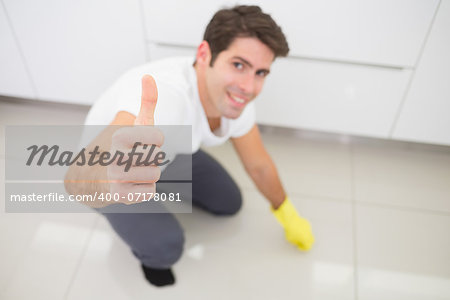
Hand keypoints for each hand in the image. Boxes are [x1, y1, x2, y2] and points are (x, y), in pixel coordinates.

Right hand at [107, 75, 163, 204]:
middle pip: (157, 158)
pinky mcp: (119, 195)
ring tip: (130, 172)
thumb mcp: (133, 124)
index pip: (159, 137)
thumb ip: (146, 102)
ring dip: (147, 175)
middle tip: (132, 159)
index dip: (154, 140)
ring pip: (155, 175)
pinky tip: (129, 185)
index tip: (139, 141)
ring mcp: (116, 177)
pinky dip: (143, 190)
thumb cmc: (119, 148)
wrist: (90, 178)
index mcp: (120, 135)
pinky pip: (151, 192)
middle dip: (149, 159)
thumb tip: (149, 76)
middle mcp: (115, 155)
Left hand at [271, 197, 314, 250]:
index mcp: (306, 239)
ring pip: (309, 234)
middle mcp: (309, 234)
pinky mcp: (307, 223)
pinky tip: (297, 228)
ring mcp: (309, 228)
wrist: (290, 219)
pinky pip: (307, 228)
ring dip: (305, 236)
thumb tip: (297, 241)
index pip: (308, 247)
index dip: (303, 248)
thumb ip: (295, 242)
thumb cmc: (289, 230)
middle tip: (301, 242)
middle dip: (307, 243)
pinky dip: (303, 230)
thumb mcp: (290, 239)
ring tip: (296, 233)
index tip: (299, 247)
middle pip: (311, 241)